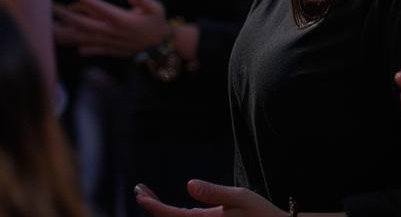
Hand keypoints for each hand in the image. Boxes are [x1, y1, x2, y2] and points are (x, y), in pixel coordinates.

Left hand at [52, 0, 168, 56]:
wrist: (161, 45)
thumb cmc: (158, 22)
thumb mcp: (156, 7)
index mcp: (121, 19)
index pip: (100, 8)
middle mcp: (112, 32)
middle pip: (85, 24)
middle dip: (67, 17)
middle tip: (52, 9)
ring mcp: (110, 42)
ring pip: (85, 38)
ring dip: (68, 34)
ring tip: (53, 31)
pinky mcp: (111, 50)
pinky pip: (94, 49)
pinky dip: (84, 48)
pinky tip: (76, 47)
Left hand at [135, 180, 287, 216]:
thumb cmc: (261, 215)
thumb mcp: (240, 198)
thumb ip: (214, 193)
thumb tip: (189, 186)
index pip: (173, 216)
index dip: (154, 206)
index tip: (140, 194)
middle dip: (152, 206)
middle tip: (139, 189)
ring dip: (161, 211)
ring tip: (147, 195)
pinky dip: (173, 215)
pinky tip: (168, 209)